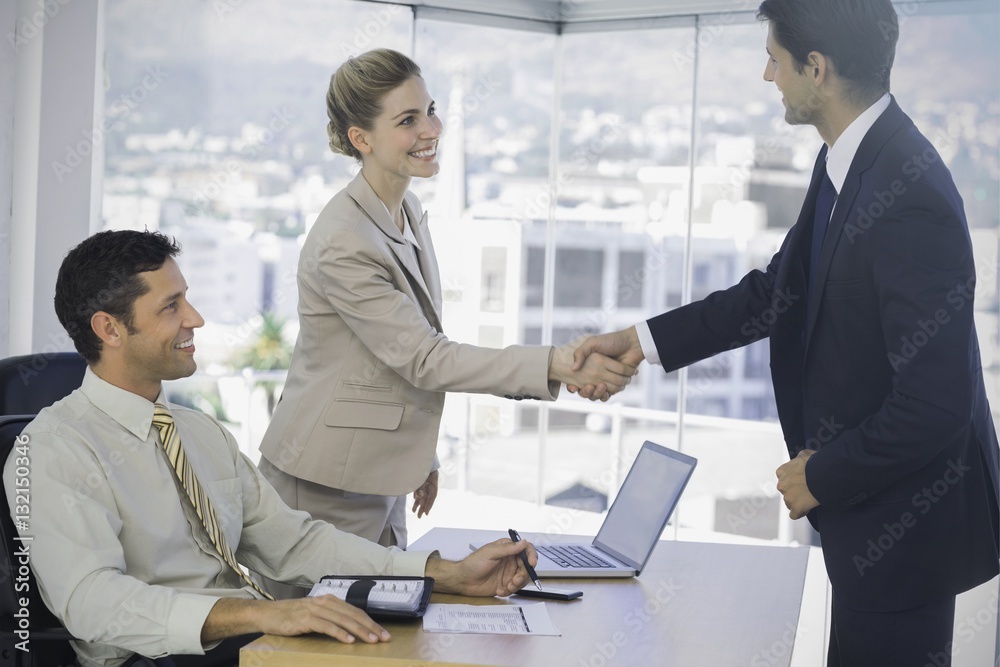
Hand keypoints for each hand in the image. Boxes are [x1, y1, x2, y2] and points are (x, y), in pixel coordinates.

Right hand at [203, 596, 390, 645]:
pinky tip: (349, 640)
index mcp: (329, 600)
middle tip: (384, 638)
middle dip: (371, 627)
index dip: (371, 622)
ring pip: (343, 620)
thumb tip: (351, 630)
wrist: (266, 614)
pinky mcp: (305, 619)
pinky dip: (339, 633)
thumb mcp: (314, 615)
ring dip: (360, 631)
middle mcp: (324, 602)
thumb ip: (331, 618)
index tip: (383, 633)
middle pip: (353, 614)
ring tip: (372, 640)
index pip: (355, 611)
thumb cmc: (291, 617)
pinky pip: (326, 626)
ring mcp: (315, 609)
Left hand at [411, 470, 438, 517]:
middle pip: (426, 499)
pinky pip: (418, 492)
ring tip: (414, 511)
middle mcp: (429, 487)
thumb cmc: (426, 468)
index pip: (431, 499)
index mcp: (433, 487)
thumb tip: (418, 497)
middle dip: (422, 508)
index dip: (429, 506)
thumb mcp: (425, 478)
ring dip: (418, 504)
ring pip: (421, 497)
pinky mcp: (420, 484)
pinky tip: (415, 501)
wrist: (424, 461)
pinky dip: (416, 497)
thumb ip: (421, 488)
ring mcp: (424, 486)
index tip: (426, 513)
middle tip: (419, 517)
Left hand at [426, 538, 536, 596]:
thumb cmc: (473, 563)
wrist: (463, 581)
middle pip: (527, 567)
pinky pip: (514, 589)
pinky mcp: (505, 584)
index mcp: (507, 549)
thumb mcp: (490, 553)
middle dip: (523, 574)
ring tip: (507, 587)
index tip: (532, 563)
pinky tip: (499, 590)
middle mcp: (510, 560)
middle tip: (515, 580)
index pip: (526, 549)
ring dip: (517, 584)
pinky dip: (509, 591)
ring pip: (522, 579)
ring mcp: (508, 573)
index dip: (532, 555)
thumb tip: (522, 543)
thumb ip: (507, 549)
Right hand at [568, 328, 643, 399]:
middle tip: (588, 387)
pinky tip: (605, 390)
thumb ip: (581, 352)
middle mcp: (596, 375)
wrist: (632, 343)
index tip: (572, 386)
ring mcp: (606, 381)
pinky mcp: (616, 385)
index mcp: (589, 366)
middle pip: (586, 391)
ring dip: (596, 394)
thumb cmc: (612, 341)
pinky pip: (609, 394)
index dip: (572, 386)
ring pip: (596, 395)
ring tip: (599, 386)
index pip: (576, 380)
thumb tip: (573, 368)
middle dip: (585, 392)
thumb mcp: (593, 342)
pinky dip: (606, 395)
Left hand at [776, 450, 819, 518]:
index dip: (793, 481)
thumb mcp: (806, 454)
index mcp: (781, 472)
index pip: (783, 479)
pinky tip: (807, 509)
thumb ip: (799, 458)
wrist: (823, 475)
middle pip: (786, 491)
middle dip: (794, 492)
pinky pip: (794, 514)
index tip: (801, 482)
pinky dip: (800, 513)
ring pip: (789, 503)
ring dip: (797, 502)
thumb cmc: (816, 463)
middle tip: (807, 491)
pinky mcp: (795, 507)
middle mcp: (781, 485)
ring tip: (809, 499)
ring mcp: (788, 497)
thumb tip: (801, 458)